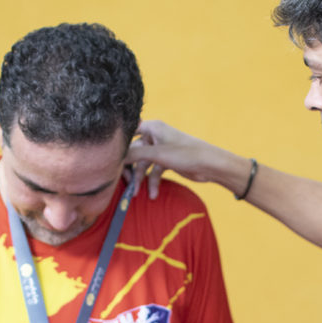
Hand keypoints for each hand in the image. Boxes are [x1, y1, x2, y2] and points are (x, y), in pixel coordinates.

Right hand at [125, 120, 247, 199]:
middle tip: (125, 183)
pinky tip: (153, 195)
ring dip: (141, 180)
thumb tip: (115, 156)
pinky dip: (152, 183)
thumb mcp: (158, 154)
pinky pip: (154, 172)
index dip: (119, 145)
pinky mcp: (167, 162)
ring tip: (137, 194)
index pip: (128, 132)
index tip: (110, 158)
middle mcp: (155, 136)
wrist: (211, 166)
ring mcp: (161, 150)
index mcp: (153, 127)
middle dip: (130, 169)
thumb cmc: (187, 154)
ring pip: (143, 165)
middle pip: (134, 152)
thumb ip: (135, 154)